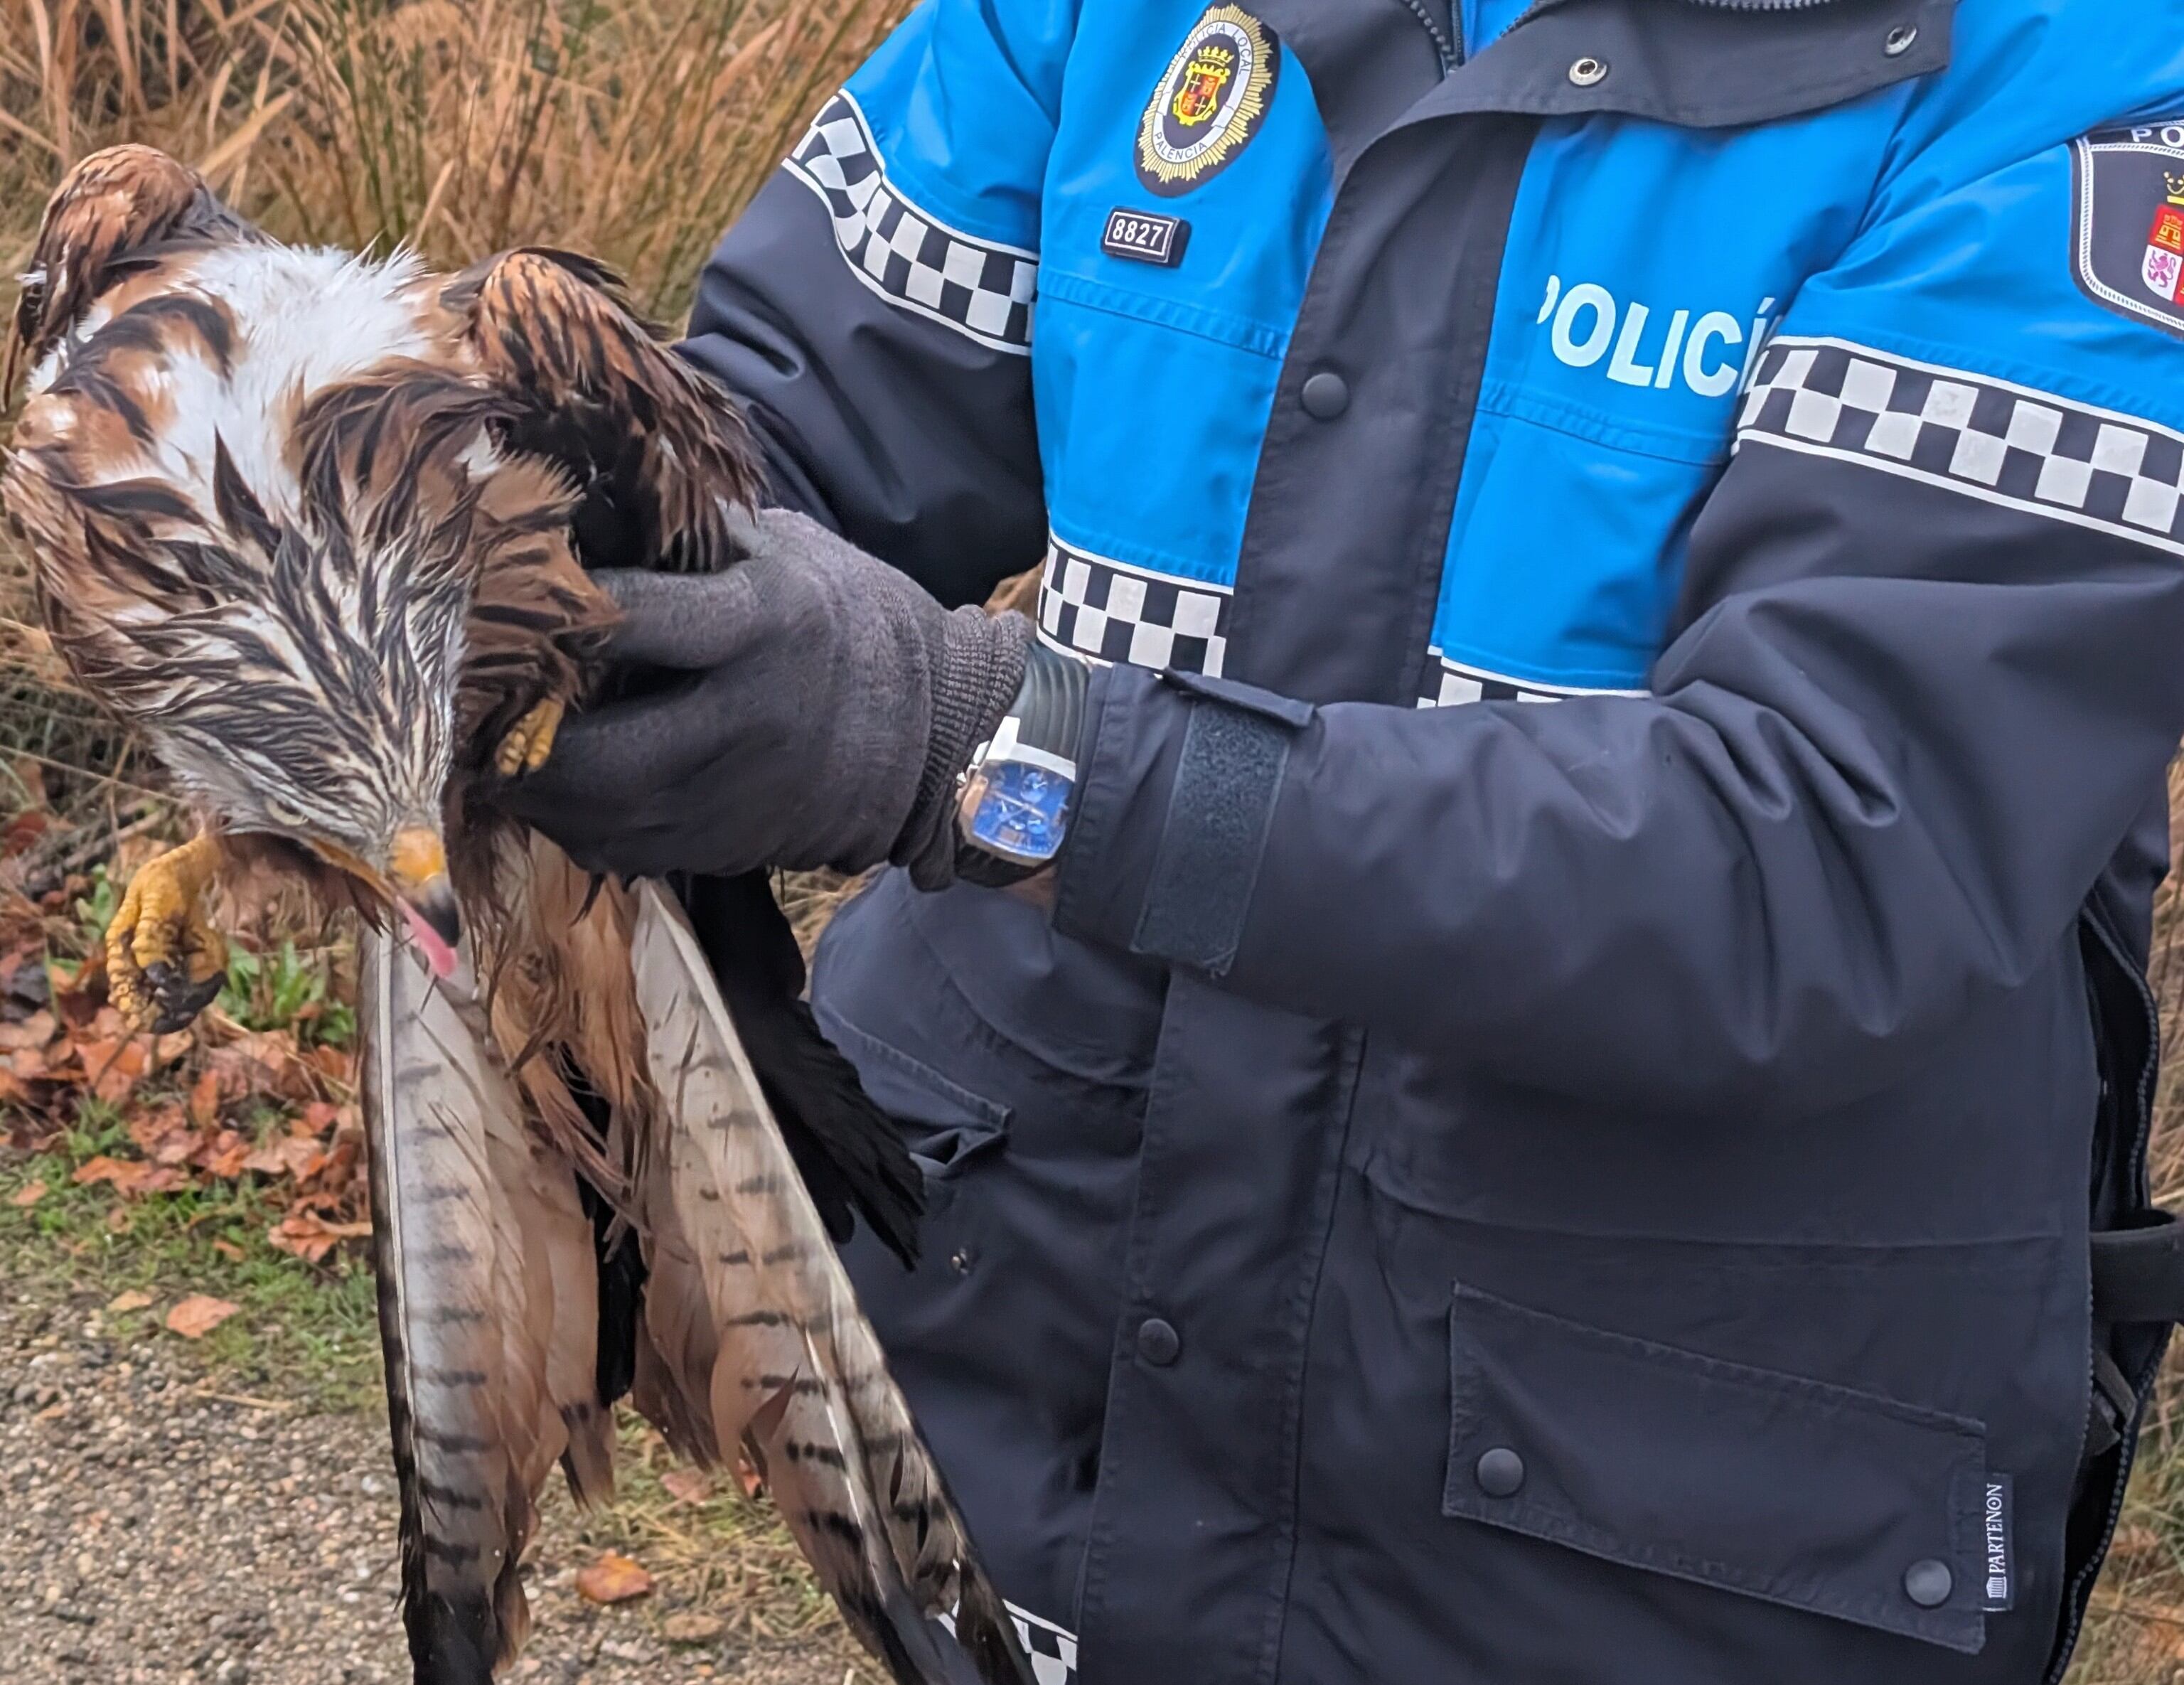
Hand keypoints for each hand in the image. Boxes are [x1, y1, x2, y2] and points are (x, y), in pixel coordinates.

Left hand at [494, 510, 1029, 883]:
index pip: (627, 615)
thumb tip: (583, 510)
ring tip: (497, 747)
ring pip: (595, 820)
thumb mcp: (786, 551)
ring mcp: (738, 798)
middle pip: (592, 754)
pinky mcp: (730, 849)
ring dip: (530, 790)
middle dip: (514, 737)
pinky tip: (557, 788)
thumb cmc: (854, 621)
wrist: (940, 735)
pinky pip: (621, 853)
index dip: (548, 605)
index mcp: (761, 624)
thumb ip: (691, 542)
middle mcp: (747, 721)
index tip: (495, 588)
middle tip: (469, 703)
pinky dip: (573, 824)